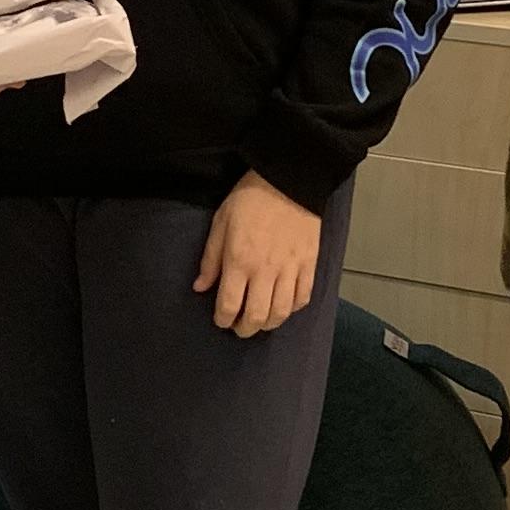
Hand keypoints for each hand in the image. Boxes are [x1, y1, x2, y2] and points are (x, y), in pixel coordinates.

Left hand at [193, 174, 320, 339]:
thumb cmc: (250, 199)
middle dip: (245, 329)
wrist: (288, 180)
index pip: (229, 305)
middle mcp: (265, 270)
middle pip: (256, 316)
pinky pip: (303, 298)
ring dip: (268, 324)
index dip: (223, 319)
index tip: (221, 320)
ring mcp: (290, 269)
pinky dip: (292, 308)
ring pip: (281, 313)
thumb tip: (200, 287)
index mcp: (239, 261)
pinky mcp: (309, 264)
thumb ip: (210, 259)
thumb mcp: (220, 223)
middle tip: (239, 327)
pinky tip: (283, 306)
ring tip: (261, 321)